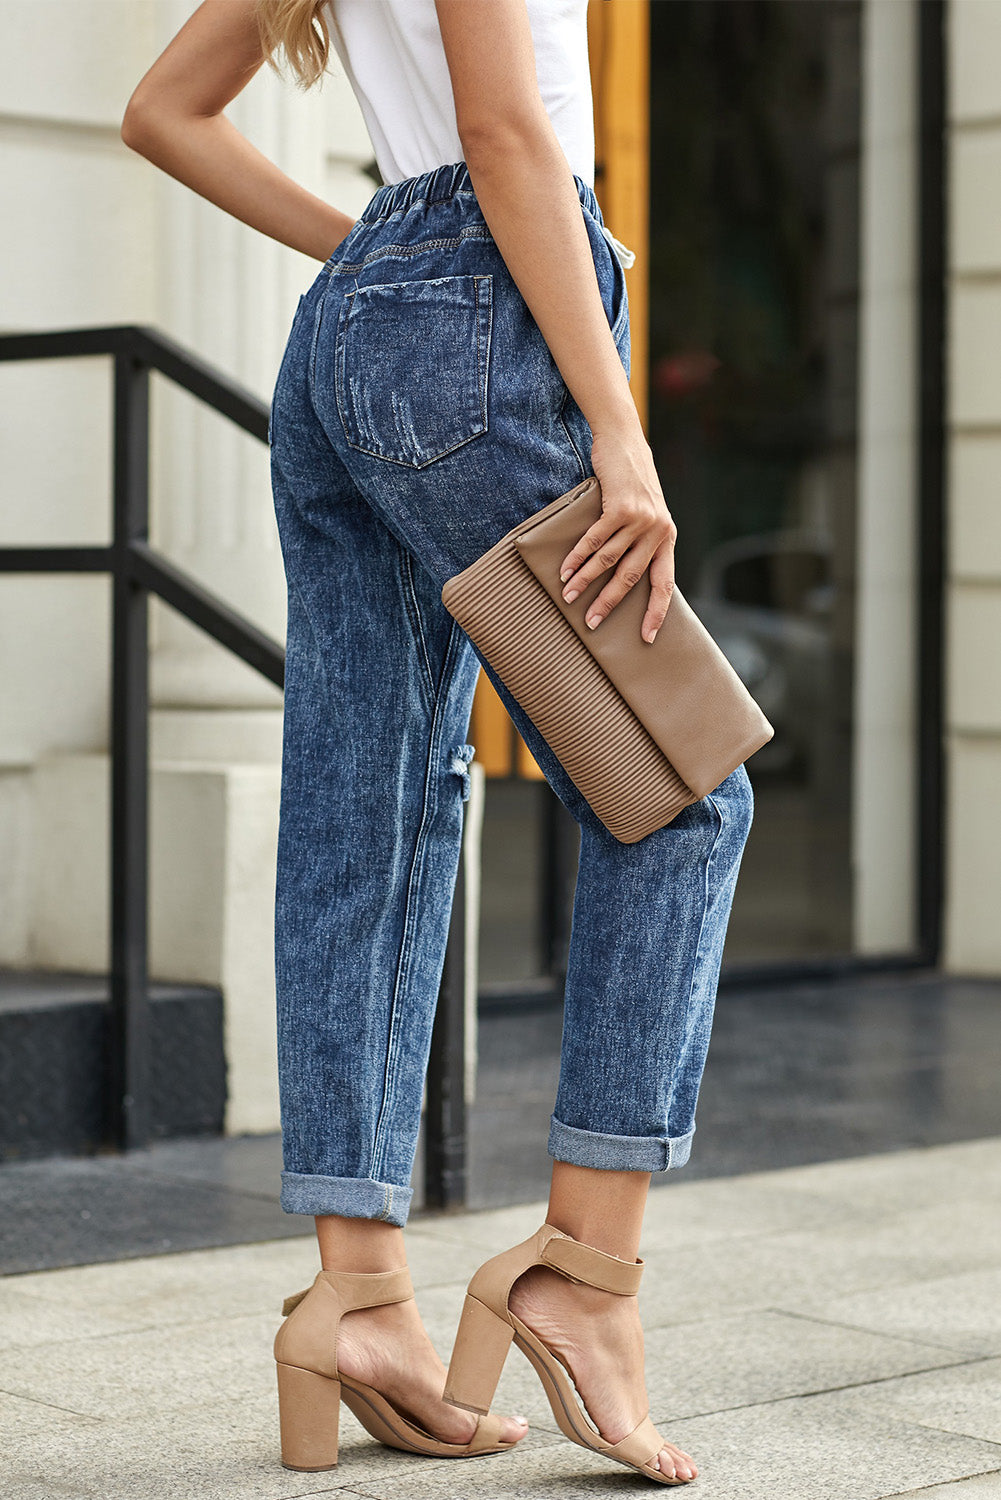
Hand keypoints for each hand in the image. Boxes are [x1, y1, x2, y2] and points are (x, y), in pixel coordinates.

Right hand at [559, 428, 676, 643]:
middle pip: (631, 578)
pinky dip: (578, 556)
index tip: (646, 637)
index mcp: (667, 538)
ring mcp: (640, 519)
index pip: (664, 583)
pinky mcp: (620, 507)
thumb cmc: (632, 482)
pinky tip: (566, 569)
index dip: (656, 612)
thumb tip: (622, 576)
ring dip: (585, 581)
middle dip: (608, 603)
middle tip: (592, 623)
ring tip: (568, 596)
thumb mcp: (647, 512)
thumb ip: (641, 540)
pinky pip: (595, 540)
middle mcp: (658, 531)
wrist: (625, 442)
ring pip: (609, 561)